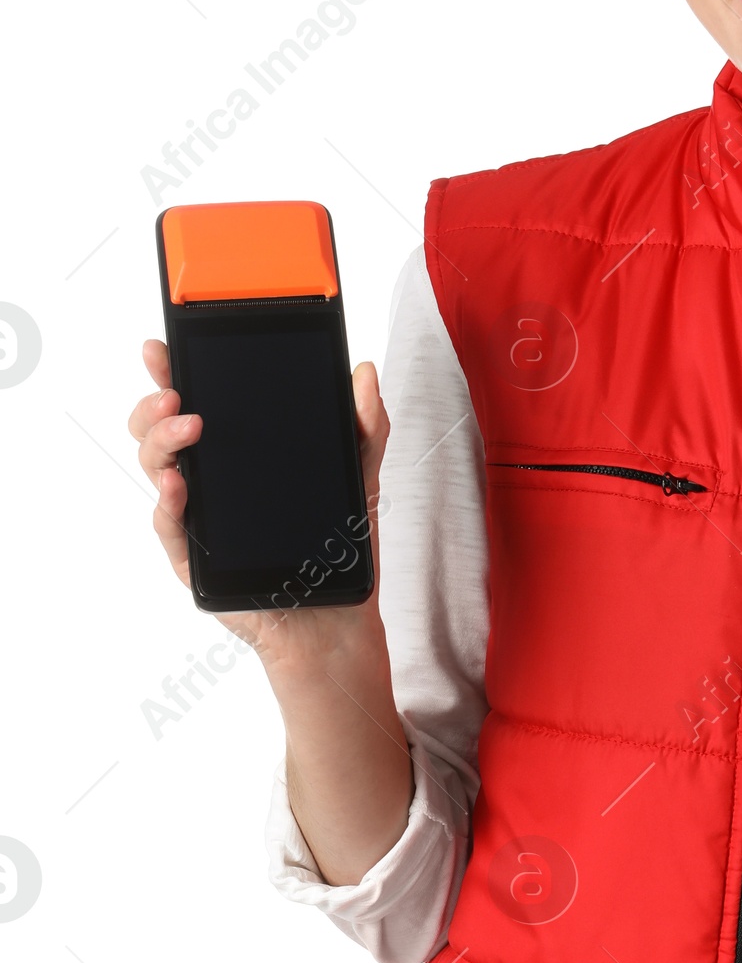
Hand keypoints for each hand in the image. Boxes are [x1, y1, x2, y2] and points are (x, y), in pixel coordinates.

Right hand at [127, 338, 390, 666]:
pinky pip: (169, 527)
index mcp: (238, 453)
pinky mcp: (194, 560)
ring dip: (160, 442)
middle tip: (174, 391)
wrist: (339, 616)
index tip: (164, 346)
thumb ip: (365, 423)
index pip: (195, 402)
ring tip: (187, 427)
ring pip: (156, 470)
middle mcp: (210, 480)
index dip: (173, 373)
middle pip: (160, 431)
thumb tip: (365, 371)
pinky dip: (168, 502)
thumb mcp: (362, 475)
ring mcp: (197, 519)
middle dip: (155, 402)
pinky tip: (179, 484)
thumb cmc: (340, 547)